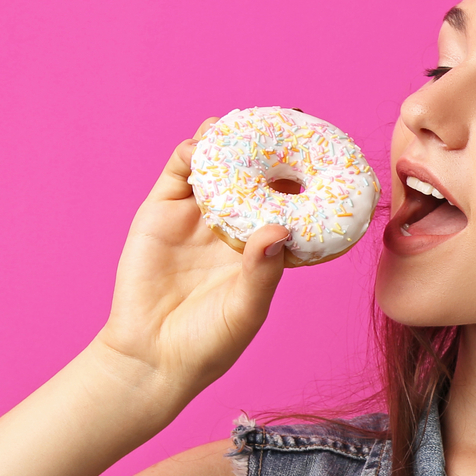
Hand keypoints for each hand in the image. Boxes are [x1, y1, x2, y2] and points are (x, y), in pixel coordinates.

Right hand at [90, 118, 293, 404]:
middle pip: (254, 178)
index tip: (324, 156)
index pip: (288, 205)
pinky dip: (192, 152)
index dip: (304, 182)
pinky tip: (206, 140)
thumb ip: (262, 271)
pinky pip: (178, 174)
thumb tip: (281, 228)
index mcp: (260, 249)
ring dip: (228, 142)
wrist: (150, 356)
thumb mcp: (246, 309)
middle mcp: (230, 228)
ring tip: (243, 122)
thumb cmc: (208, 342)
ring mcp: (195, 218)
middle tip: (286, 119)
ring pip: (217, 169)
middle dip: (268, 149)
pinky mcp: (160, 214)